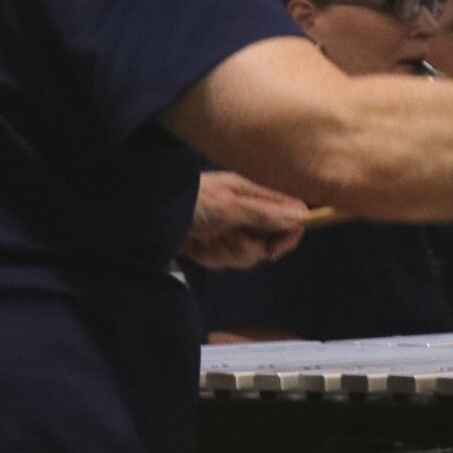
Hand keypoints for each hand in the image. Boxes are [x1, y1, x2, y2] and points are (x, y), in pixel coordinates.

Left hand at [184, 172, 307, 269]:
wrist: (150, 216)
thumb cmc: (192, 203)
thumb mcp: (228, 207)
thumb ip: (264, 214)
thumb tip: (302, 216)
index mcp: (255, 192)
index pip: (291, 213)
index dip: (288, 234)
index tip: (272, 249)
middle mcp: (248, 210)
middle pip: (269, 241)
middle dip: (245, 247)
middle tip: (224, 239)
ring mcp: (233, 228)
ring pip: (248, 255)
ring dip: (225, 253)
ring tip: (204, 241)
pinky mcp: (218, 243)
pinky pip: (228, 260)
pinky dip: (211, 257)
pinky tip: (196, 247)